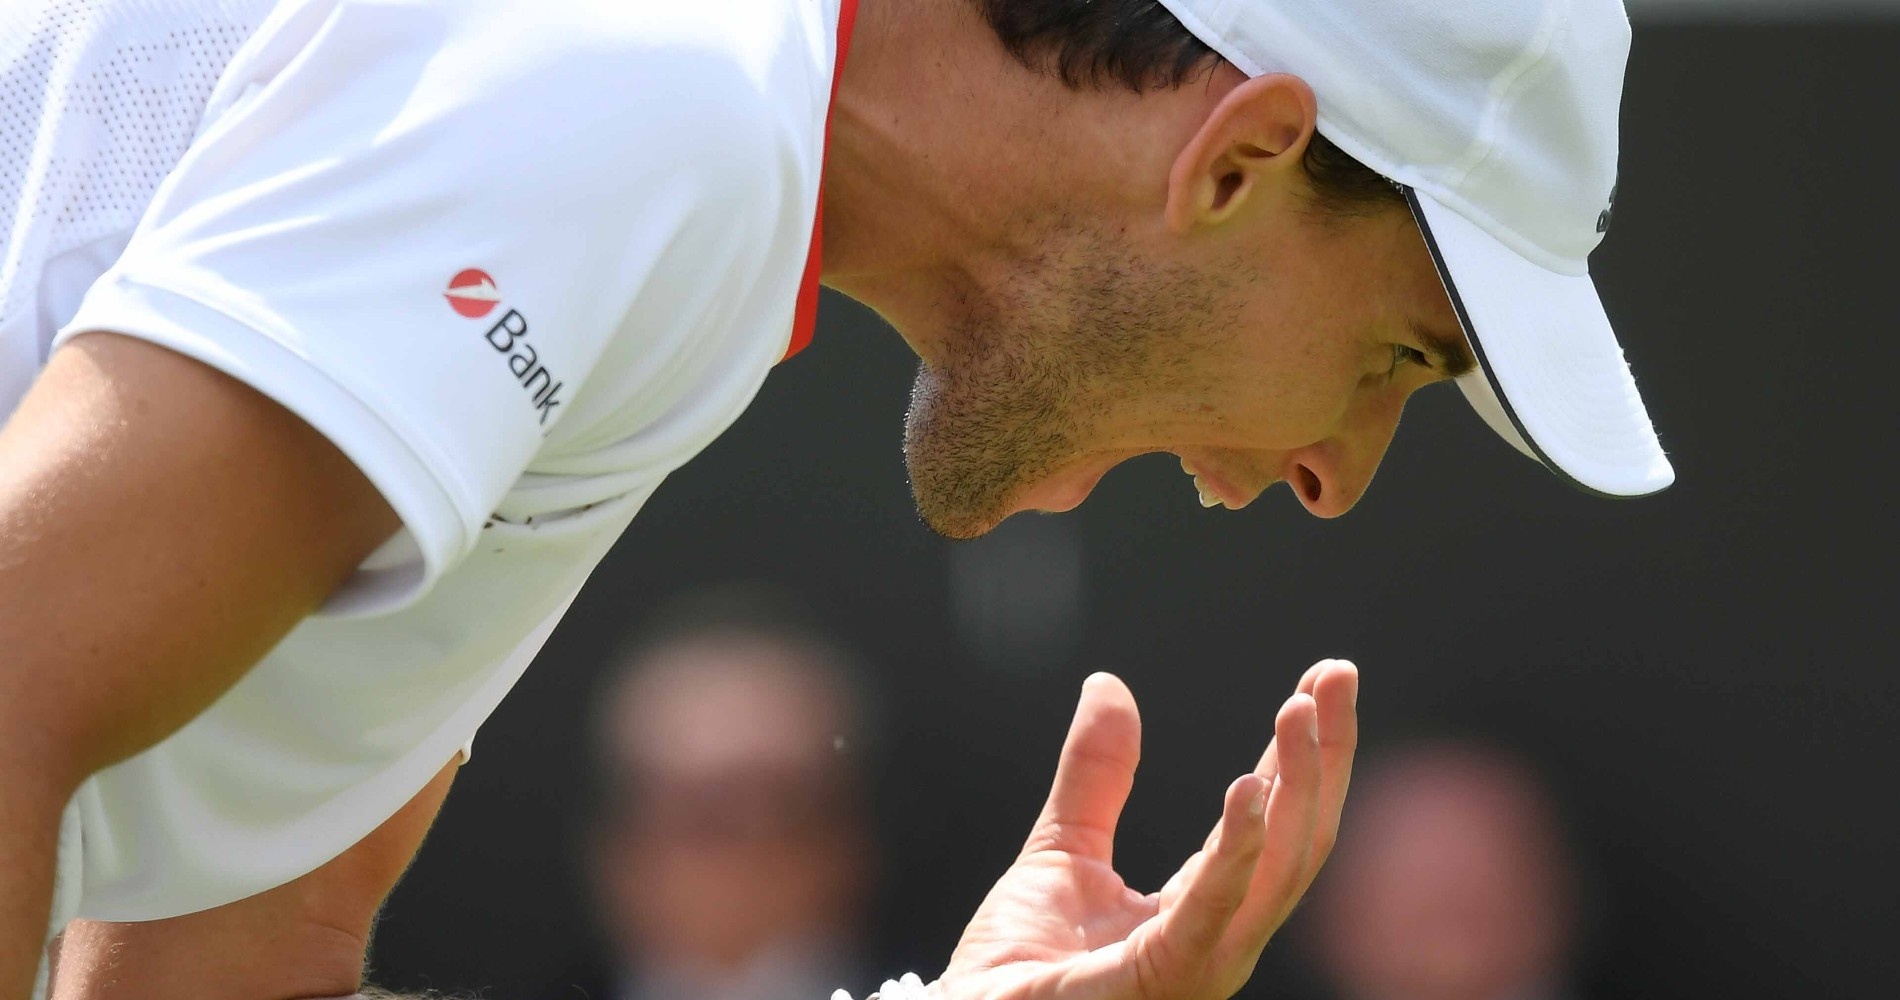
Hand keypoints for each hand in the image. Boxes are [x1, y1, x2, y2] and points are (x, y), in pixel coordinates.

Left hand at [936, 660, 1358, 999]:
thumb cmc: (1015, 970)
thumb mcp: (1061, 850)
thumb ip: (1095, 776)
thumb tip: (1107, 684)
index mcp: (1205, 912)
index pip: (1275, 822)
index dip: (1305, 751)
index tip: (1325, 678)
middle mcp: (1220, 940)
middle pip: (1299, 843)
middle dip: (1328, 756)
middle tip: (1338, 674)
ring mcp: (1200, 966)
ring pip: (1278, 872)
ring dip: (1299, 785)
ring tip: (1300, 709)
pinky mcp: (1162, 980)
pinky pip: (1213, 912)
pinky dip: (1240, 849)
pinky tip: (1250, 786)